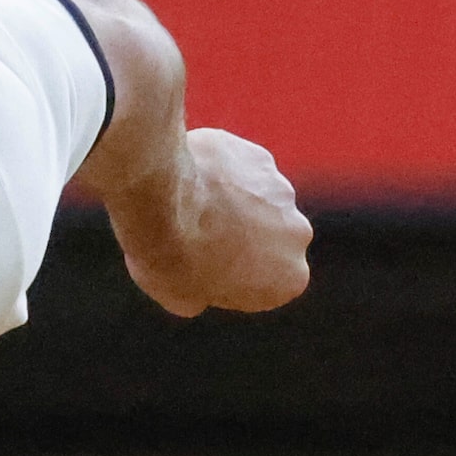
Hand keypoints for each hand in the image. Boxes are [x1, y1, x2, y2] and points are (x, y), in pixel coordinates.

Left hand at [115, 127, 312, 317]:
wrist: (159, 197)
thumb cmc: (169, 254)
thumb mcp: (178, 296)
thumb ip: (199, 298)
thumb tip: (194, 296)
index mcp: (289, 279)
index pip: (264, 283)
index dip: (227, 276)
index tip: (198, 268)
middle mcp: (297, 234)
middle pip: (265, 237)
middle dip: (236, 234)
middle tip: (192, 231)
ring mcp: (281, 190)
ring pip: (253, 199)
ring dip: (227, 200)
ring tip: (185, 202)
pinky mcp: (259, 157)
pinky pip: (238, 168)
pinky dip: (217, 171)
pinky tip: (187, 176)